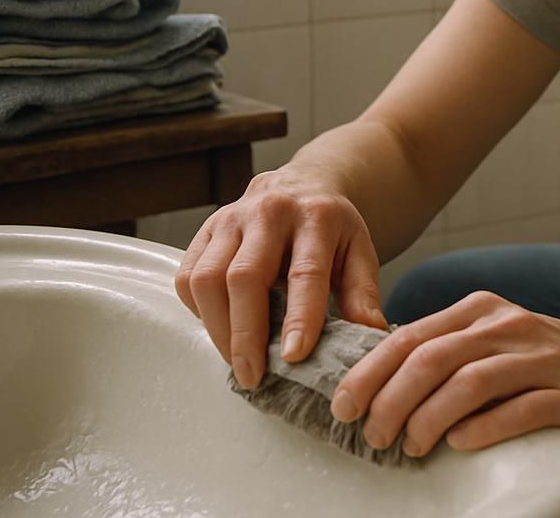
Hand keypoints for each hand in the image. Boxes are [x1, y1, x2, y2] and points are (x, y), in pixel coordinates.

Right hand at [174, 166, 389, 388]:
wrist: (302, 184)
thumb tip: (371, 335)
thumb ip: (363, 293)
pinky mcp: (205, 230)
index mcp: (317, 217)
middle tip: (253, 375)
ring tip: (237, 361)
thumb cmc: (330, 229)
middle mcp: (269, 212)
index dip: (299, 317)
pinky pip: (189, 277)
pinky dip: (200, 311)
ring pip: (208, 278)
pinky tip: (221, 327)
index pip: (305, 272)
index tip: (293, 356)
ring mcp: (232, 219)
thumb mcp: (359, 252)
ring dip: (218, 328)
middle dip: (245, 333)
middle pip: (245, 276)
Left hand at [333, 289, 559, 457]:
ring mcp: (541, 359)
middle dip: (391, 401)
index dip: (370, 373)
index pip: (411, 336)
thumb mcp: (490, 339)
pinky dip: (481, 430)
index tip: (343, 406)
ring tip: (410, 447)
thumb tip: (373, 377)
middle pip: (433, 359)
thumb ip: (443, 349)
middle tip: (373, 436)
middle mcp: (508, 326)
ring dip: (428, 420)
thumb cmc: (541, 362)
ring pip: (469, 383)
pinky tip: (458, 445)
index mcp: (480, 310)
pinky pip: (517, 411)